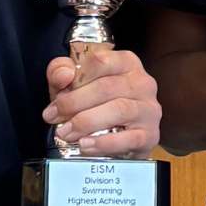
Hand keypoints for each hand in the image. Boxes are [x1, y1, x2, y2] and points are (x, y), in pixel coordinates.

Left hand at [42, 47, 160, 158]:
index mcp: (126, 63)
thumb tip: (64, 75)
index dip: (75, 79)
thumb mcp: (72, 84)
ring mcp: (148, 109)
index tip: (57, 97)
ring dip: (86, 122)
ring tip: (66, 133)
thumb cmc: (95, 105)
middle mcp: (142, 83)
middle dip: (75, 103)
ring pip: (118, 110)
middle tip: (54, 117)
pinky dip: (103, 143)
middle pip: (107, 87)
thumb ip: (61, 72)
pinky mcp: (150, 135)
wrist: (118, 138)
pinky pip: (128, 138)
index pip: (101, 61)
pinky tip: (86, 144)